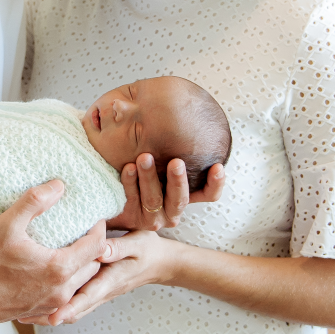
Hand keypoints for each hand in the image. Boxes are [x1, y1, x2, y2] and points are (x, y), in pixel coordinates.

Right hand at [0, 180, 105, 323]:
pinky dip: (68, 283)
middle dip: (94, 247)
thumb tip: (58, 184)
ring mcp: (51, 305)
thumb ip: (34, 202)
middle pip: (93, 266)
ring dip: (82, 266)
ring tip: (72, 247)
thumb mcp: (7, 224)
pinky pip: (66, 297)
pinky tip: (53, 271)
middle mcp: (60, 291)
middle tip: (85, 229)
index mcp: (58, 268)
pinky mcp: (40, 312)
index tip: (94, 216)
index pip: (97, 245)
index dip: (99, 227)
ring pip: (81, 284)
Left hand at [31, 230, 172, 325]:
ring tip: (22, 314)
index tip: (52, 317)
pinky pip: (74, 303)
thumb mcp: (136, 244)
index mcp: (110, 281)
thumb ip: (117, 247)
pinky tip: (38, 302)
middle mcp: (102, 292)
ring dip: (48, 313)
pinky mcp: (94, 291)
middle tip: (21, 317)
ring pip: (71, 310)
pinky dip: (56, 307)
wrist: (160, 263)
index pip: (87, 297)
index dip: (69, 308)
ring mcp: (98, 294)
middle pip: (73, 310)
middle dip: (48, 315)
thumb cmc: (148, 250)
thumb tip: (98, 250)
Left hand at [106, 154, 224, 231]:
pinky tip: (127, 167)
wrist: (117, 199)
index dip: (215, 184)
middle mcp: (172, 212)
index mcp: (184, 198)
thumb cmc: (146, 175)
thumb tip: (184, 114)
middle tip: (176, 162)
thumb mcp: (162, 166)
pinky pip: (132, 199)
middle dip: (178, 180)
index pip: (208, 195)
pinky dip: (130, 182)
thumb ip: (174, 152)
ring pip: (154, 199)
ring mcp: (153, 218)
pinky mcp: (132, 218)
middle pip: (180, 199)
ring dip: (150, 177)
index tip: (217, 167)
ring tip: (145, 158)